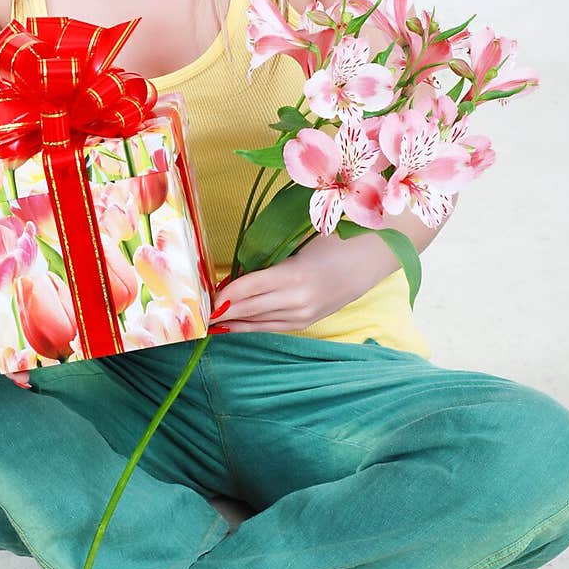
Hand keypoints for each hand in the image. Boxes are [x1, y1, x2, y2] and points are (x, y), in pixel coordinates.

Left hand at [210, 231, 383, 333]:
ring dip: (232, 320)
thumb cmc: (334, 240)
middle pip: (248, 309)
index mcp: (295, 275)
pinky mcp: (307, 322)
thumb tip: (234, 275)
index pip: (247, 289)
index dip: (222, 294)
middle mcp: (298, 300)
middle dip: (221, 310)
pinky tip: (232, 324)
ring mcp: (304, 315)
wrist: (372, 258)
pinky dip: (249, 326)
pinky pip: (271, 328)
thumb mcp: (298, 245)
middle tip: (197, 310)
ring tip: (208, 319)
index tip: (201, 295)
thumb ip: (267, 260)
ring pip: (257, 323)